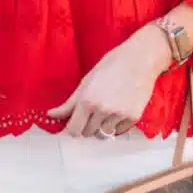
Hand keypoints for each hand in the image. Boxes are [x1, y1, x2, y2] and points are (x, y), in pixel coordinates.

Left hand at [48, 28, 173, 137]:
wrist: (140, 59)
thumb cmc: (112, 65)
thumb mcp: (86, 81)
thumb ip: (69, 103)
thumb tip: (51, 115)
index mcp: (87, 101)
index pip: (73, 130)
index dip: (72, 128)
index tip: (74, 124)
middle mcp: (102, 111)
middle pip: (87, 133)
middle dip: (87, 126)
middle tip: (93, 111)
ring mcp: (119, 115)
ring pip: (103, 134)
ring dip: (102, 126)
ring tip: (108, 108)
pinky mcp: (133, 118)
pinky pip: (119, 131)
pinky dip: (117, 125)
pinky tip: (119, 109)